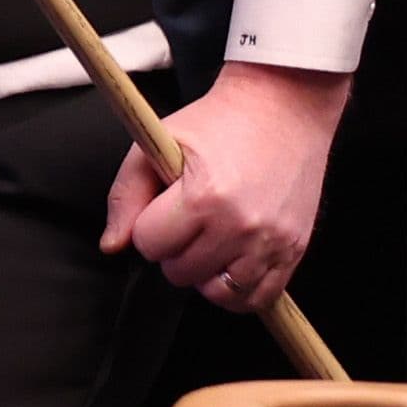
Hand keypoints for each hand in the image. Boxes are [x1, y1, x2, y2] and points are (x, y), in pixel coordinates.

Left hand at [101, 62, 349, 315]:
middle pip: (179, 272)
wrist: (284, 106)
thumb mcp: (159, 141)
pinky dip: (239, 291)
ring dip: (204, 272)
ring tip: (210, 239)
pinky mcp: (294, 250)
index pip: (149, 244)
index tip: (165, 204)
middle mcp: (240, 225)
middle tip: (189, 216)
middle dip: (175, 247)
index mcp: (203, 196)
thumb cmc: (218, 122)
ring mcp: (271, 242)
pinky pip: (257, 300)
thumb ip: (126, 194)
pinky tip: (232, 261)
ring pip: (216, 295)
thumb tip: (112, 246)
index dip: (149, 224)